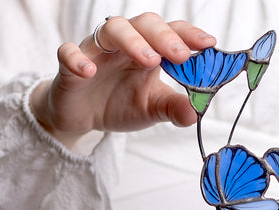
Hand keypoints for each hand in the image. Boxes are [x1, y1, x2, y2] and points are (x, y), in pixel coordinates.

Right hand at [30, 13, 215, 146]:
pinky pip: (69, 54)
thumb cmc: (120, 104)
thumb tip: (195, 114)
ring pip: (112, 30)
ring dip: (132, 41)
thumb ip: (173, 108)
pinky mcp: (70, 67)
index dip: (188, 36)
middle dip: (164, 37)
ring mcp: (97, 52)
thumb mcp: (152, 109)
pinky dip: (78, 60)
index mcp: (148, 51)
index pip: (171, 34)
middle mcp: (124, 44)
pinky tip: (89, 71)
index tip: (209, 44)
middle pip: (144, 24)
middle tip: (181, 56)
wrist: (84, 116)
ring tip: (149, 60)